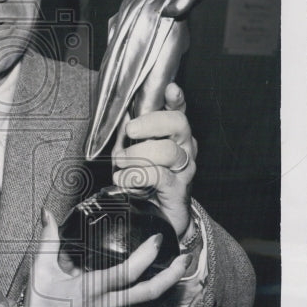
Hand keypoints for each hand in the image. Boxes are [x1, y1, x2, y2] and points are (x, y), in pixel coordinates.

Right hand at [19, 210, 192, 306]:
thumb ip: (48, 240)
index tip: (157, 239)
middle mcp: (107, 305)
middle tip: (184, 259)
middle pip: (149, 290)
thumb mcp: (41, 270)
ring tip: (175, 274)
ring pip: (149, 306)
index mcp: (93, 288)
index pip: (128, 270)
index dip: (147, 254)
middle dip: (171, 273)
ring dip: (165, 289)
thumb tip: (47, 214)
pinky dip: (150, 306)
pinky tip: (154, 297)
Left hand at [111, 82, 196, 237]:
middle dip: (150, 123)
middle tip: (130, 132)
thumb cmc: (146, 182)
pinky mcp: (178, 188)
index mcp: (174, 135)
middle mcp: (184, 147)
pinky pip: (159, 175)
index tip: (170, 89)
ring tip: (122, 164)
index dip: (176, 99)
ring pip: (166, 150)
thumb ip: (131, 137)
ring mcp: (184, 167)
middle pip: (178, 123)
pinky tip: (124, 179)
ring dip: (137, 155)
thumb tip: (123, 121)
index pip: (179, 111)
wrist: (161, 217)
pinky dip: (137, 176)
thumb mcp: (135, 154)